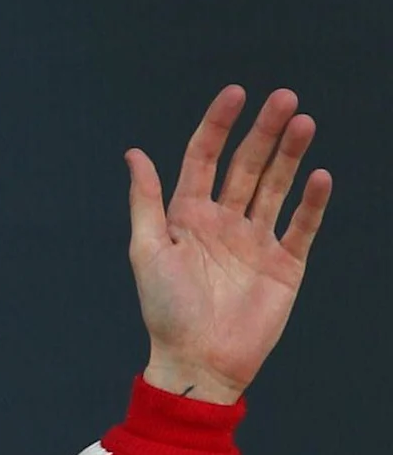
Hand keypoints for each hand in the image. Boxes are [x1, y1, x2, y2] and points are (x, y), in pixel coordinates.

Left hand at [129, 85, 329, 403]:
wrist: (198, 360)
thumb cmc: (165, 310)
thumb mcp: (148, 251)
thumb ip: (145, 201)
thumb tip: (134, 154)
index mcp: (187, 217)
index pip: (204, 159)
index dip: (218, 126)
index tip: (236, 94)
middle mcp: (223, 223)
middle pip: (247, 166)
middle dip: (264, 131)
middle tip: (285, 98)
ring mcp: (256, 241)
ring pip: (276, 186)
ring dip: (290, 155)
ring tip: (304, 122)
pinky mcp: (284, 263)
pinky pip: (302, 225)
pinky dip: (312, 201)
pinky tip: (320, 175)